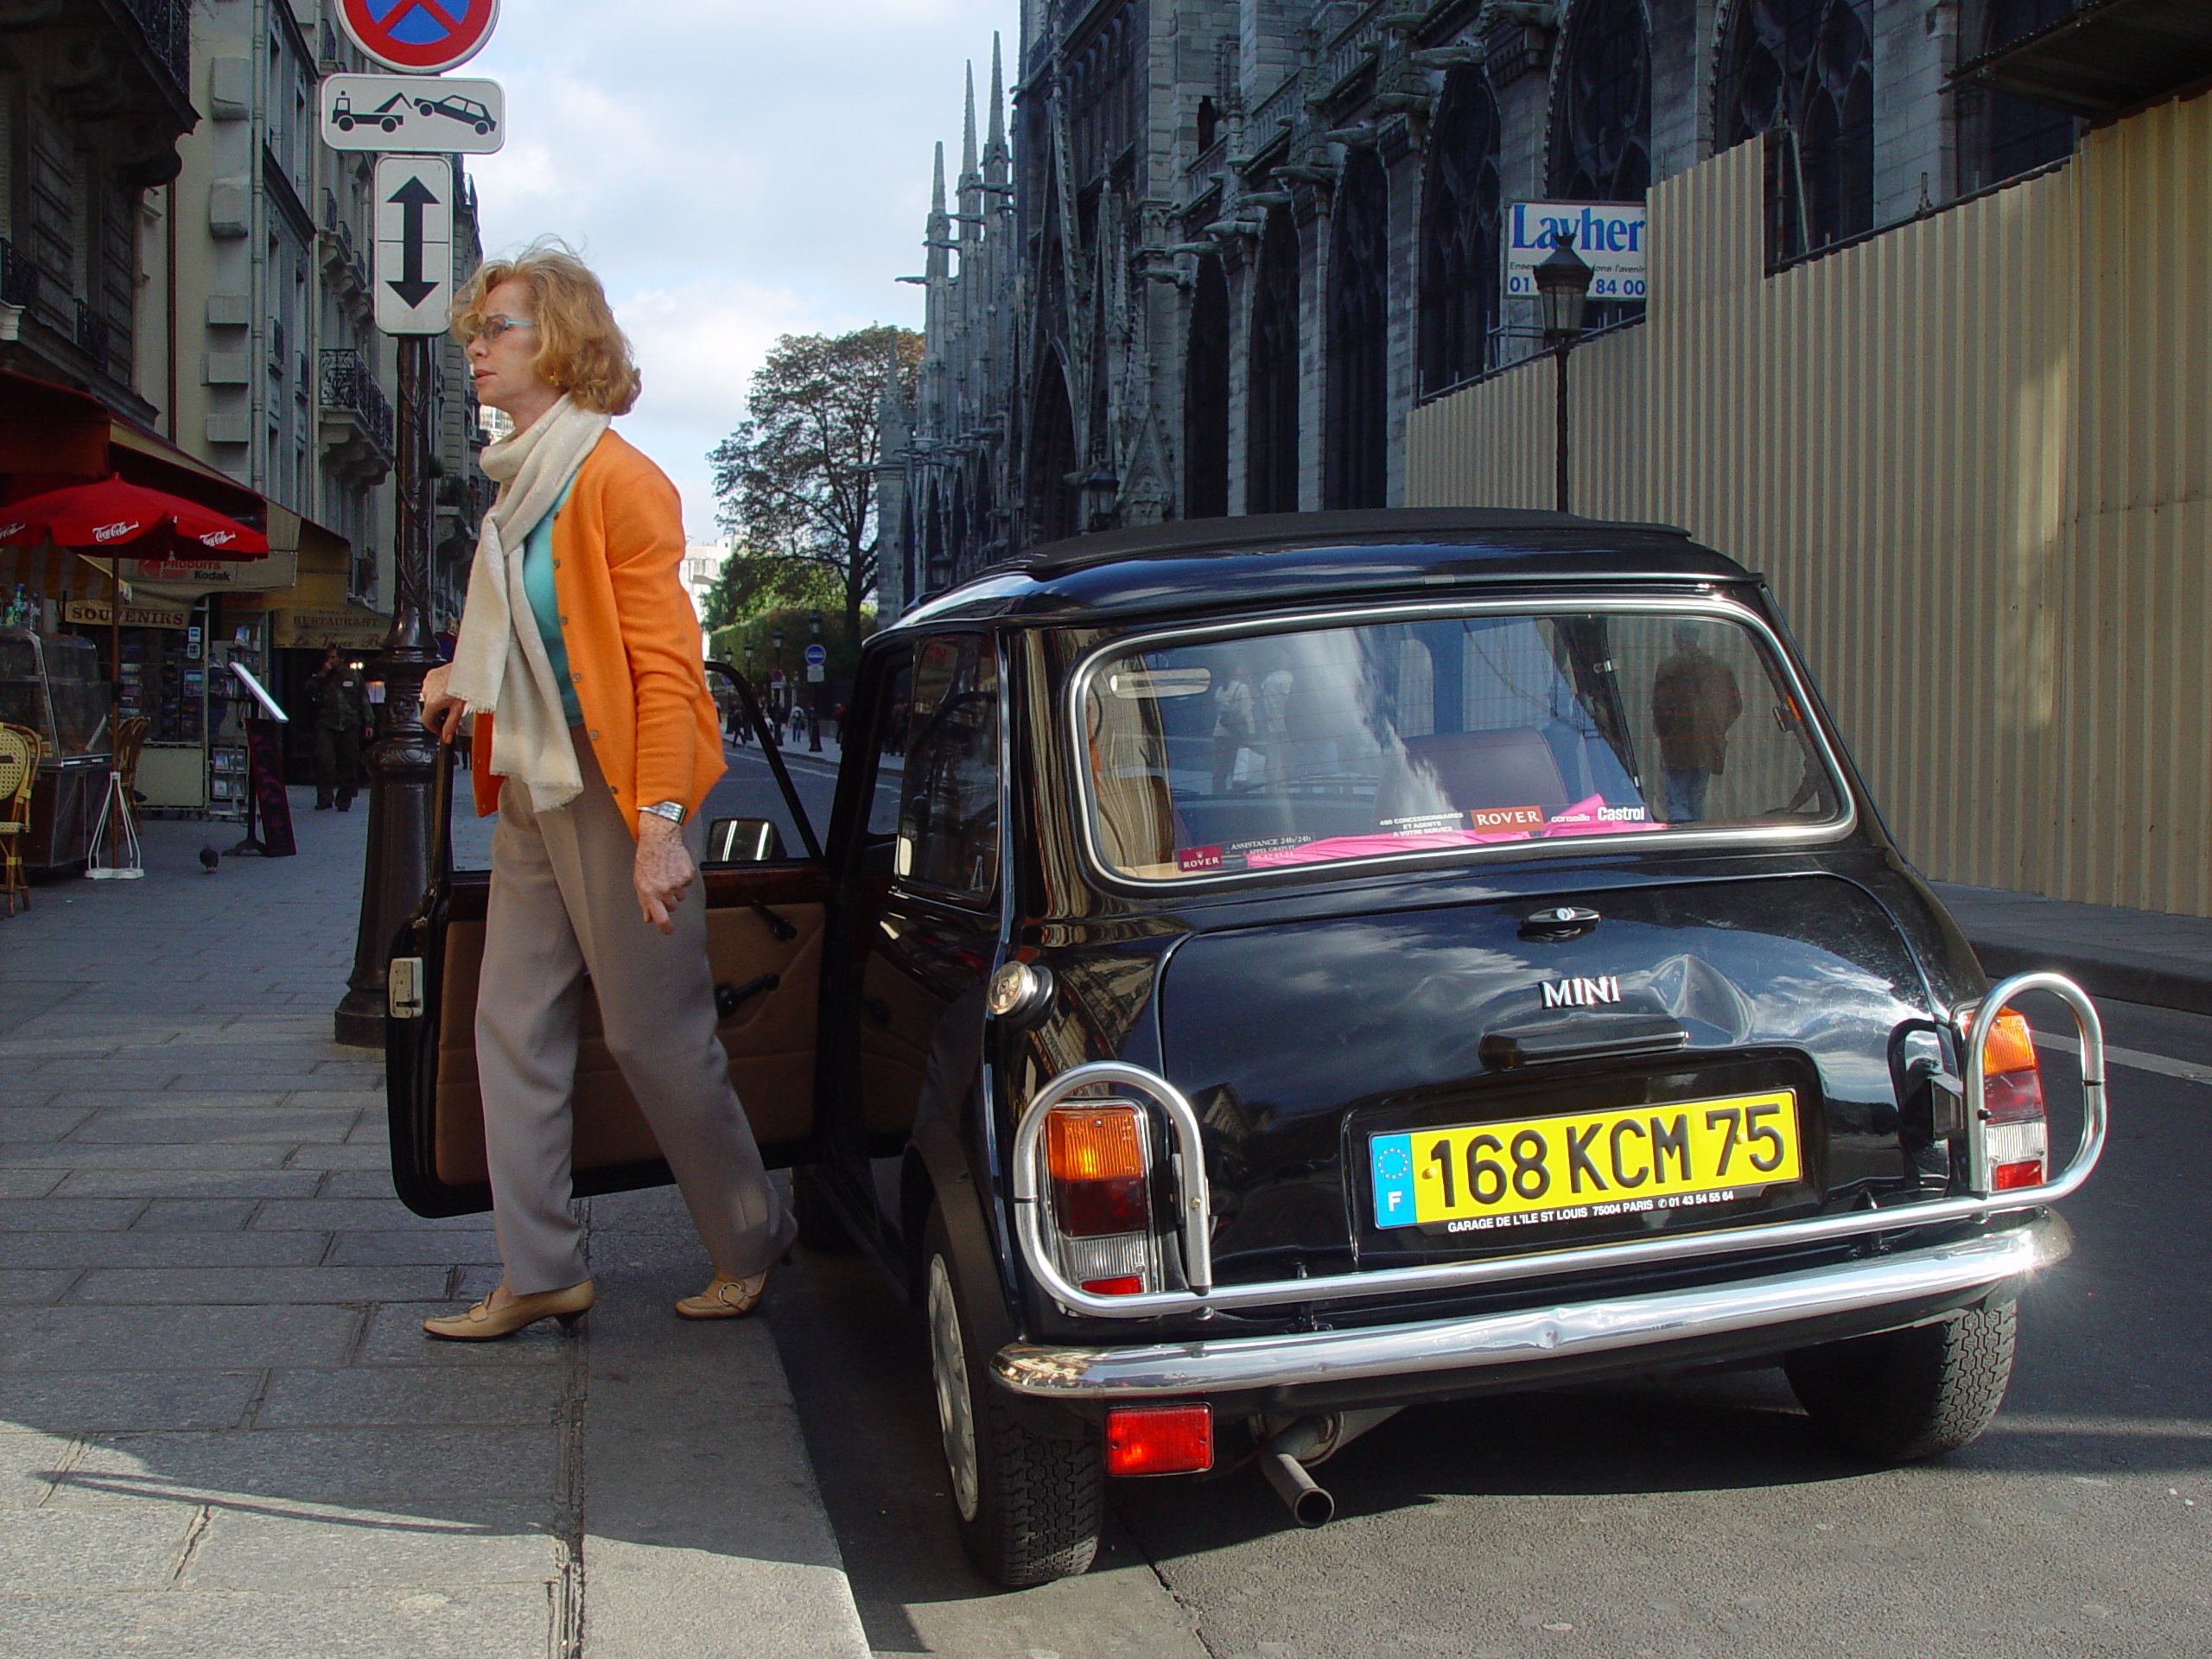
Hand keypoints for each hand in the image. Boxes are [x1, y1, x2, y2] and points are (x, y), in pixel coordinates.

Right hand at [419, 663, 465, 741]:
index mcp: (432, 701)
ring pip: (430, 697)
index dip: (433, 728)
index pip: (426, 720)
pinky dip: (438, 690)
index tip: (440, 730)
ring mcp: (428, 681)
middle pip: (429, 709)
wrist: (470, 669)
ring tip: (452, 699)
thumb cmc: (466, 685)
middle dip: (439, 714)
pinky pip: (431, 686)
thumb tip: (447, 737)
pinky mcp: (431, 674)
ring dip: (438, 701)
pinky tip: (449, 690)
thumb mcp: (459, 709)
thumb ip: (451, 725)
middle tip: (450, 714)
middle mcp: (427, 691)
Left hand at [633, 813, 693, 933]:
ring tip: (667, 875)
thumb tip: (648, 917)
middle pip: (672, 907)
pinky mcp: (687, 875)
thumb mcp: (639, 881)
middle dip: (668, 900)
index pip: (661, 917)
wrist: (659, 840)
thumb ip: (644, 901)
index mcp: (651, 893)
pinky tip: (674, 868)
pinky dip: (682, 878)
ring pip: (681, 896)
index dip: (666, 927)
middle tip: (662, 887)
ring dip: (676, 889)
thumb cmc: (647, 859)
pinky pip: (687, 884)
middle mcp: (665, 890)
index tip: (668, 930)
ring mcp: (677, 883)